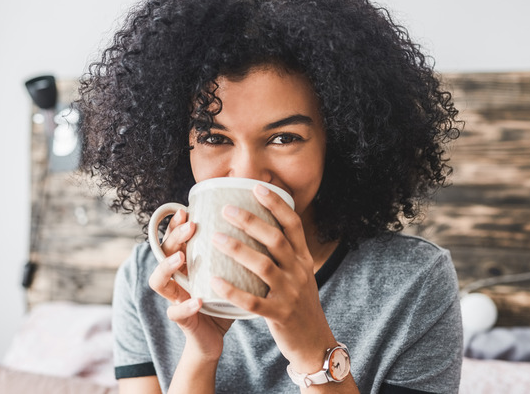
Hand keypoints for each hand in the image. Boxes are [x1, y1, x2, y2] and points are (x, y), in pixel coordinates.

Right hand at [148, 208, 233, 360]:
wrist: (214, 338)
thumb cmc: (223, 300)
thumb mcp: (226, 273)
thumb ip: (232, 253)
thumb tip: (253, 222)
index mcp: (186, 265)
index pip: (175, 239)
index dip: (176, 224)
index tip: (186, 209)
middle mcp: (175, 279)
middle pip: (164, 252)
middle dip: (175, 237)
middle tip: (191, 226)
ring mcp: (174, 298)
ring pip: (158, 281)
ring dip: (167, 267)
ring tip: (181, 257)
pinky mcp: (181, 320)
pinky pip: (176, 313)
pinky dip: (185, 306)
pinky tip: (197, 300)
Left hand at [210, 184, 336, 371]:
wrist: (315, 342)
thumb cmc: (300, 304)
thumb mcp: (301, 274)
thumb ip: (287, 252)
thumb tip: (265, 224)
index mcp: (303, 259)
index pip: (293, 224)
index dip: (277, 204)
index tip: (258, 187)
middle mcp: (299, 272)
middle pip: (276, 240)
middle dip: (250, 221)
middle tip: (226, 209)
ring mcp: (290, 294)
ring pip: (264, 266)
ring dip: (238, 250)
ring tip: (215, 238)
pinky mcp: (279, 315)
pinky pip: (253, 302)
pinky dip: (233, 291)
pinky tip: (214, 282)